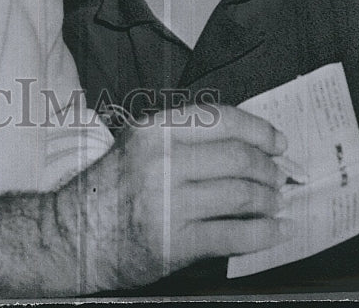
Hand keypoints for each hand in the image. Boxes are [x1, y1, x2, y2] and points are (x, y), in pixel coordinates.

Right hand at [67, 103, 291, 290]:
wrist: (78, 232)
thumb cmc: (114, 186)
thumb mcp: (140, 144)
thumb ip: (184, 137)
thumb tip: (246, 143)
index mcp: (154, 129)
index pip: (220, 118)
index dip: (258, 129)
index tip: (278, 141)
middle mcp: (161, 160)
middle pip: (237, 157)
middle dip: (269, 169)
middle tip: (280, 177)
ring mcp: (169, 201)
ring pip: (241, 194)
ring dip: (269, 200)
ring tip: (276, 203)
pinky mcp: (176, 241)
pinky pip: (234, 234)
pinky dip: (264, 233)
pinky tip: (276, 231)